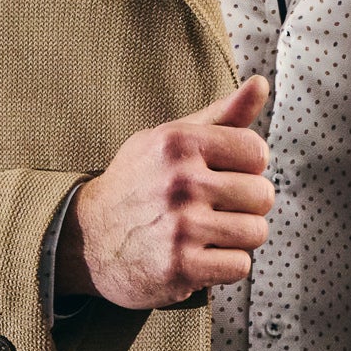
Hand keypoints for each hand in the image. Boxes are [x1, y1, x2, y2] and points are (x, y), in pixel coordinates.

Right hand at [57, 76, 274, 309]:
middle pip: (262, 195)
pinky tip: (200, 256)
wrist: (88, 239)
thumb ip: (221, 115)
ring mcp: (180, 227)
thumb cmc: (139, 184)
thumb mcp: (170, 140)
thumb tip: (261, 83)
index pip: (256, 152)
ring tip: (207, 233)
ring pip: (256, 232)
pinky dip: (226, 266)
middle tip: (213, 209)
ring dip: (238, 238)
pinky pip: (240, 266)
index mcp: (178, 141)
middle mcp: (180, 181)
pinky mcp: (180, 267)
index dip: (246, 168)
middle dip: (245, 206)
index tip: (221, 175)